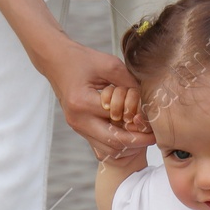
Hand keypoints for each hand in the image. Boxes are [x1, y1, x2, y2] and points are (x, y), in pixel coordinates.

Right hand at [40, 39, 153, 163]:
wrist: (55, 61)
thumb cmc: (82, 59)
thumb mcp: (109, 65)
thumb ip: (129, 83)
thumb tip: (147, 102)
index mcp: (83, 102)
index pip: (118, 120)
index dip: (138, 123)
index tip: (153, 122)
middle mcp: (78, 119)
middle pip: (113, 142)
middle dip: (137, 142)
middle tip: (153, 136)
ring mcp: (77, 126)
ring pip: (107, 150)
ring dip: (126, 146)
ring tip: (141, 134)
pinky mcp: (79, 128)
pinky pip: (100, 145)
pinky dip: (116, 143)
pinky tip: (127, 132)